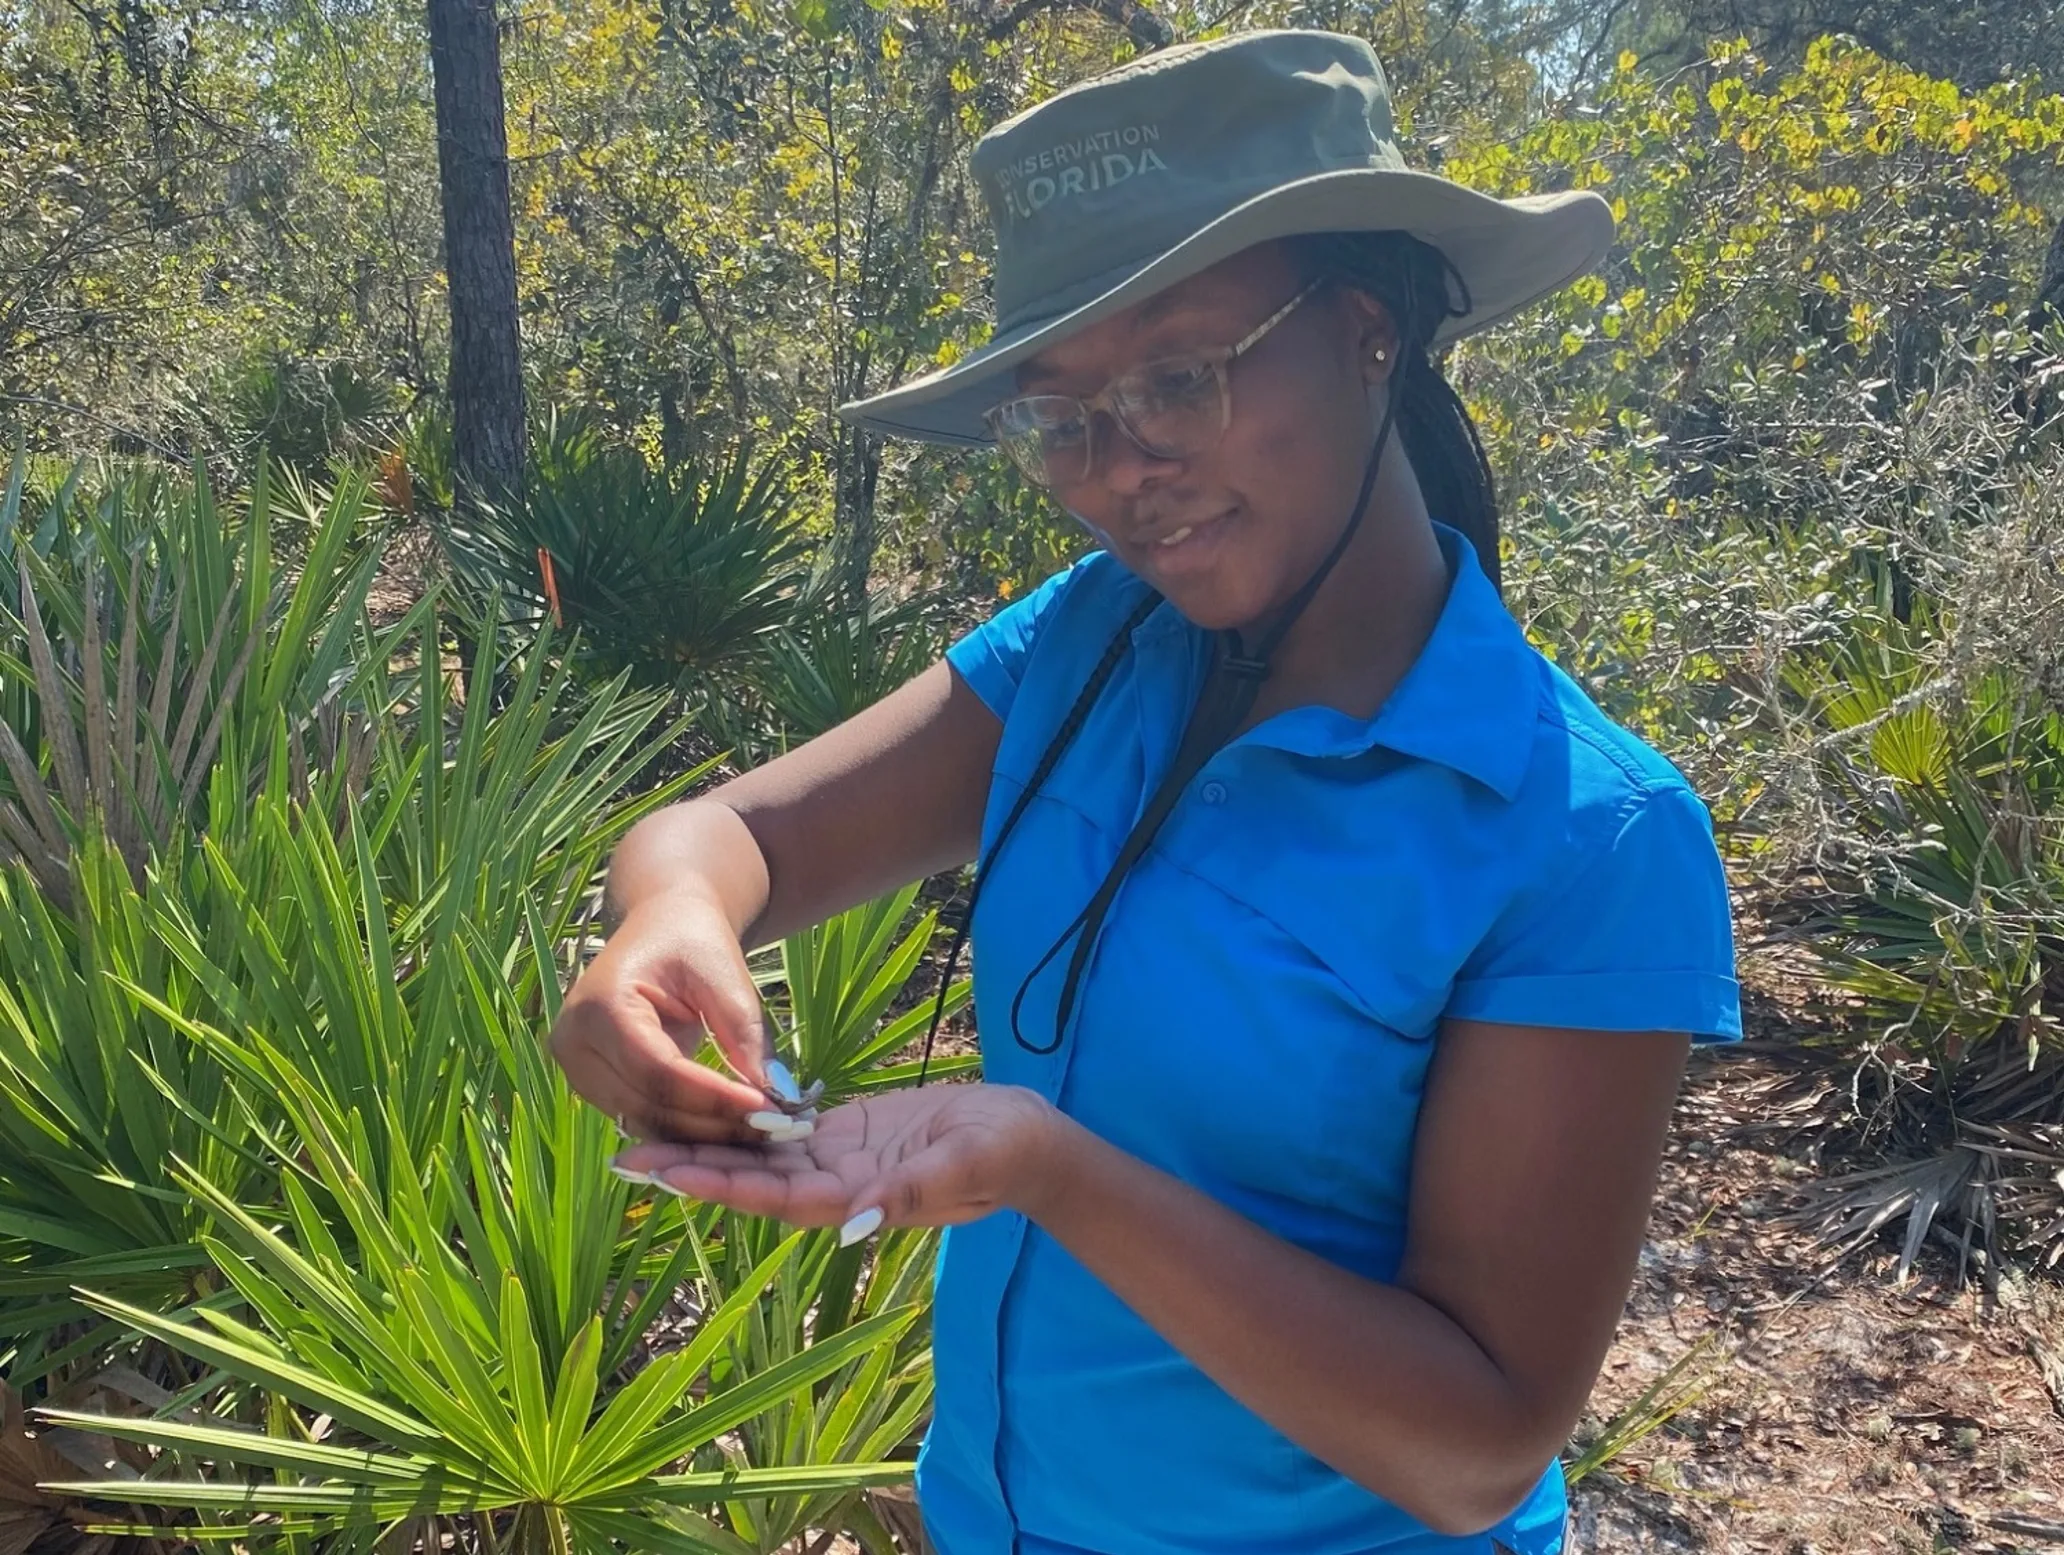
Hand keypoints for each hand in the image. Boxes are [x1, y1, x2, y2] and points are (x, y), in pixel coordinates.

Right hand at [548, 888, 773, 1143]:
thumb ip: (744, 1033)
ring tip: (757, 1130)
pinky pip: (641, 1118)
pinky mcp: (591, 1086)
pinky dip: (686, 1128)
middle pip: (646, 1105)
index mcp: (600, 1005)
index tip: (767, 1108)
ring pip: (643, 1121)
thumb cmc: (692, 942)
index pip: (658, 1070)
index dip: (713, 1097)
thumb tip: (773, 1096)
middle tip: (772, 1128)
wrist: (660, 927)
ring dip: (701, 1134)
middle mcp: (574, 1043)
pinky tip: (729, 1126)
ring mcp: (576, 1070)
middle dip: (712, 1123)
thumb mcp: (725, 975)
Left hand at [612, 1083, 1072, 1243]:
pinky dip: (745, 1123)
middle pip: (752, 1181)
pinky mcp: (849, 1135)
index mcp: (860, 1199)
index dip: (721, 1184)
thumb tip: (857, 1223)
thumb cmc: (1006, 1152)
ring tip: (645, 1129)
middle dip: (691, 1167)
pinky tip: (705, 1107)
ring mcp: (841, 1162)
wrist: (1031, 1140)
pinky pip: (786, 1133)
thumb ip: (911, 1192)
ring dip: (706, 1146)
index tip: (668, 1173)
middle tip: (623, 1156)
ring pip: (760, 1157)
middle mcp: (838, 1188)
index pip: (775, 1197)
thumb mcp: (963, 1166)